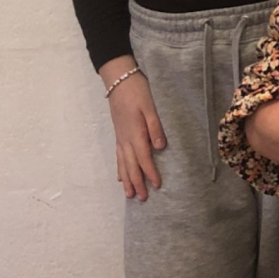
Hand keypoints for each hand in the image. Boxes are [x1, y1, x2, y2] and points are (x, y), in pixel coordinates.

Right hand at [100, 56, 166, 200]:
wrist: (118, 80)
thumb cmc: (138, 91)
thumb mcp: (151, 107)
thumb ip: (155, 127)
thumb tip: (160, 148)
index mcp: (136, 133)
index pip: (144, 158)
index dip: (150, 173)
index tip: (157, 186)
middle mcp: (125, 139)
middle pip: (131, 165)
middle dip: (137, 182)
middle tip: (142, 199)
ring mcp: (120, 137)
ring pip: (123, 163)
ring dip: (127, 180)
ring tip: (129, 195)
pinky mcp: (118, 133)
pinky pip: (118, 156)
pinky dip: (120, 168)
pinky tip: (121, 176)